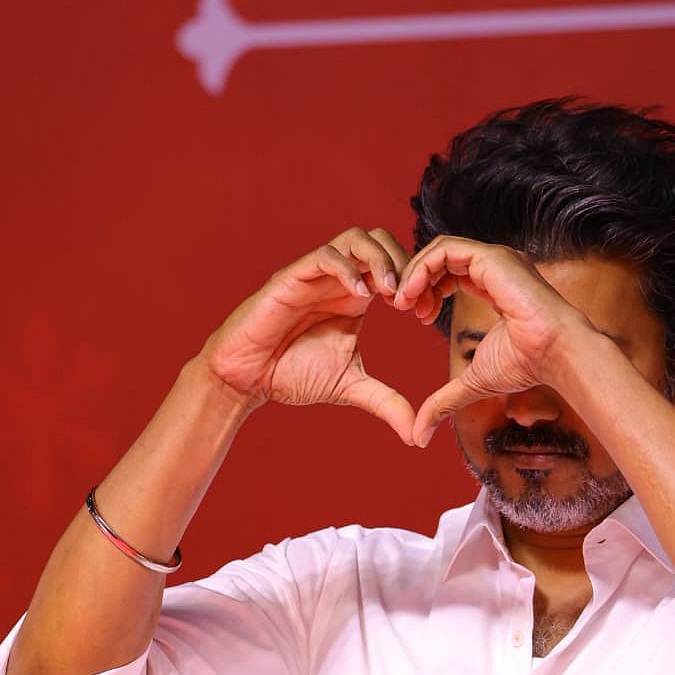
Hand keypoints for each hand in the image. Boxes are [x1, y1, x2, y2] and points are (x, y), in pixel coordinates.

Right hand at [203, 228, 441, 444]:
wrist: (247, 379)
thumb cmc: (292, 375)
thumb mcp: (352, 388)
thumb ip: (388, 403)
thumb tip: (420, 436)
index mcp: (356, 297)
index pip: (397, 267)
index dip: (419, 284)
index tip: (427, 314)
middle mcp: (339, 279)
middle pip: (383, 240)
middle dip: (406, 264)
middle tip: (412, 301)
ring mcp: (316, 275)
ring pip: (357, 238)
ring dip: (381, 259)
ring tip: (392, 292)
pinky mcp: (292, 278)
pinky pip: (325, 256)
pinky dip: (349, 269)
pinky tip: (361, 296)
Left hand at [395, 236, 589, 445]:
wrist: (555, 354)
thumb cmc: (525, 366)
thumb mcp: (471, 383)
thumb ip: (444, 401)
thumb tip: (419, 435)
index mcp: (493, 285)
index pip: (450, 273)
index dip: (426, 290)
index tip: (416, 316)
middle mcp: (494, 266)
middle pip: (441, 257)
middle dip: (416, 280)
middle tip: (402, 308)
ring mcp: (494, 258)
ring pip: (439, 248)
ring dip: (415, 273)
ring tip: (402, 302)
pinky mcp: (491, 257)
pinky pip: (445, 250)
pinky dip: (422, 268)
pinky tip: (413, 295)